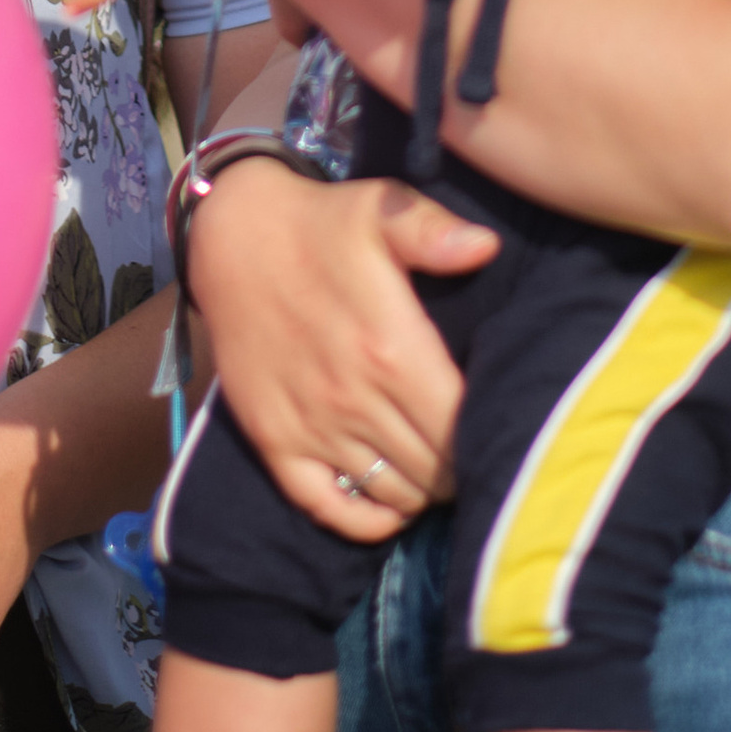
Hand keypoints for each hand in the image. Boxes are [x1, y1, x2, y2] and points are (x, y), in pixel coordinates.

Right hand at [188, 159, 496, 543]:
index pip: (460, 425)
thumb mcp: (381, 209)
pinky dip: (367, 522)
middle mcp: (354, 399)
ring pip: (392, 494)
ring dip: (423, 492)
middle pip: (433, 469)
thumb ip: (435, 231)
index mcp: (391, 348)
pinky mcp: (275, 442)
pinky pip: (328, 509)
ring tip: (437, 471)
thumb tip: (486, 247)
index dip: (487, 433)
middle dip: (461, 467)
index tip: (497, 423)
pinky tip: (389, 508)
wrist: (232, 237)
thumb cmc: (321, 223)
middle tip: (472, 451)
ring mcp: (312, 427)